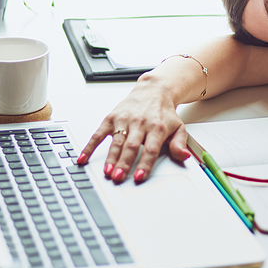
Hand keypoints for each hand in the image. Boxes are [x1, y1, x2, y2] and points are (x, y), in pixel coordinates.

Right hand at [76, 80, 190, 183]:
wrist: (154, 90)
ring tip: (107, 171)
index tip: (139, 176)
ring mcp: (124, 120)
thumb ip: (180, 144)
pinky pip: (99, 133)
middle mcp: (140, 123)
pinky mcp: (112, 118)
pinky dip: (90, 146)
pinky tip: (84, 158)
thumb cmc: (164, 113)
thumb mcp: (178, 127)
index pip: (150, 149)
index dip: (145, 163)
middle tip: (119, 177)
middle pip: (131, 146)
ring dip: (110, 157)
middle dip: (124, 163)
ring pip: (116, 141)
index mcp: (156, 127)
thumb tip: (184, 156)